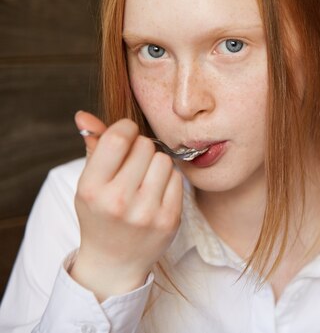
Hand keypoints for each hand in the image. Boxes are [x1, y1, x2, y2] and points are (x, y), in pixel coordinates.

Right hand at [71, 111, 182, 300]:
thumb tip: (84, 114)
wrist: (114, 261)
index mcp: (91, 189)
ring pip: (165, 160)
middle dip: (141, 149)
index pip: (118, 138)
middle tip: (134, 164)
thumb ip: (93, 146)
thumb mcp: (89, 182)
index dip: (126, 128)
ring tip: (145, 178)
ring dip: (157, 163)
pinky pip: (178, 179)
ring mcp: (146, 213)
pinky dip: (169, 181)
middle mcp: (118, 202)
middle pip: (145, 146)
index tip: (126, 134)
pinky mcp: (169, 221)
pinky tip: (156, 193)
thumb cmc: (101, 213)